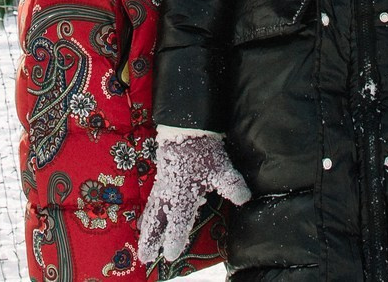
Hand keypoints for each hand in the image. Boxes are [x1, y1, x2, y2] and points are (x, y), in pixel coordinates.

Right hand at [137, 131, 249, 268]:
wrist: (185, 128)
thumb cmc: (204, 151)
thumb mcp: (221, 168)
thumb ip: (231, 185)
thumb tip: (245, 199)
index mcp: (184, 194)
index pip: (178, 221)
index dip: (175, 238)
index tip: (170, 255)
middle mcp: (170, 194)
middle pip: (158, 221)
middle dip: (151, 239)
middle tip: (145, 257)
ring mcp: (163, 187)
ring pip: (152, 213)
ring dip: (146, 231)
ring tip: (142, 247)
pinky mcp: (160, 181)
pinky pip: (151, 202)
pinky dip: (146, 215)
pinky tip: (143, 222)